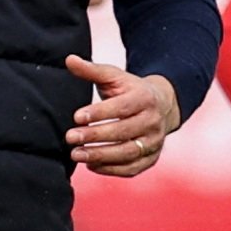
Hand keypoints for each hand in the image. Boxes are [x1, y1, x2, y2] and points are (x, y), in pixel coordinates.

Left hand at [64, 54, 177, 177]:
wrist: (161, 105)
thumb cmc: (130, 90)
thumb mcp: (114, 76)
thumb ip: (92, 70)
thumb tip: (69, 60)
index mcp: (145, 98)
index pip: (122, 107)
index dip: (99, 112)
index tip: (76, 117)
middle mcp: (153, 121)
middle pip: (124, 131)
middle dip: (95, 136)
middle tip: (70, 138)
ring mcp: (154, 142)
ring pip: (128, 153)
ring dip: (101, 156)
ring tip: (77, 154)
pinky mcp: (151, 158)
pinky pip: (132, 168)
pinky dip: (111, 170)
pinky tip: (91, 165)